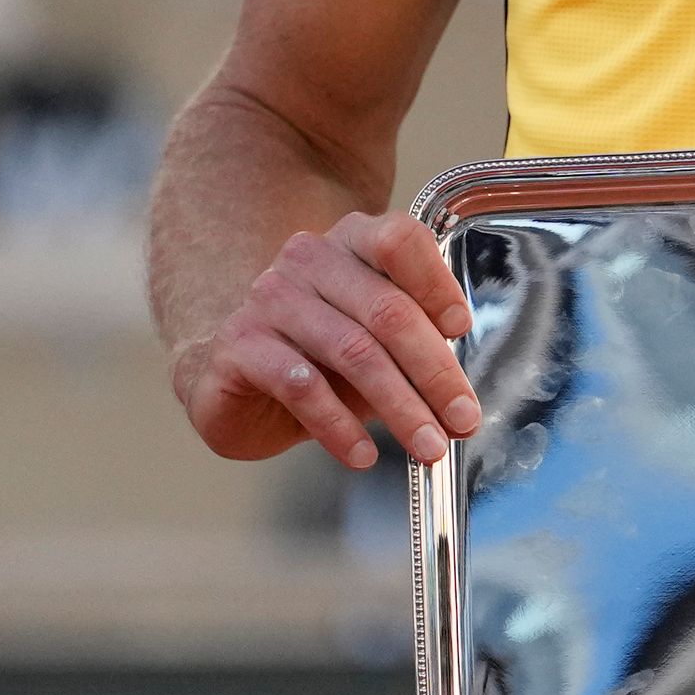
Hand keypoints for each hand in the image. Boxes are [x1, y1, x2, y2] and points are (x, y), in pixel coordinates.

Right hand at [168, 212, 477, 469]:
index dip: (436, 284)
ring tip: (427, 446)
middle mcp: (309, 260)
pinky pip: (301, 386)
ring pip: (352, 351)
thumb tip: (459, 398)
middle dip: (434, 372)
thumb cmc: (318, 356)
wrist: (232, 379)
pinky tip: (362, 453)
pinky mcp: (240, 345)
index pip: (400, 241)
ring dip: (399, 407)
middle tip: (462, 420)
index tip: (461, 330)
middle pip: (387, 309)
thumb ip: (415, 348)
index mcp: (350, 242)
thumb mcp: (375, 342)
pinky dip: (339, 425)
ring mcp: (269, 298)